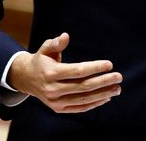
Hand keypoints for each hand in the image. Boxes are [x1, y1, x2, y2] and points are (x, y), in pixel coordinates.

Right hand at [7, 32, 122, 112]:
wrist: (26, 79)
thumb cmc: (41, 60)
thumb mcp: (45, 48)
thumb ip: (56, 43)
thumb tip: (65, 36)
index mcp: (50, 73)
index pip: (77, 71)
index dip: (94, 68)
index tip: (109, 64)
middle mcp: (52, 89)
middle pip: (83, 87)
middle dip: (103, 82)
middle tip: (119, 77)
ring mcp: (55, 101)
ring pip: (83, 100)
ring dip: (102, 94)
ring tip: (117, 88)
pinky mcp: (58, 109)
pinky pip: (79, 108)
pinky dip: (93, 104)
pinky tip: (106, 97)